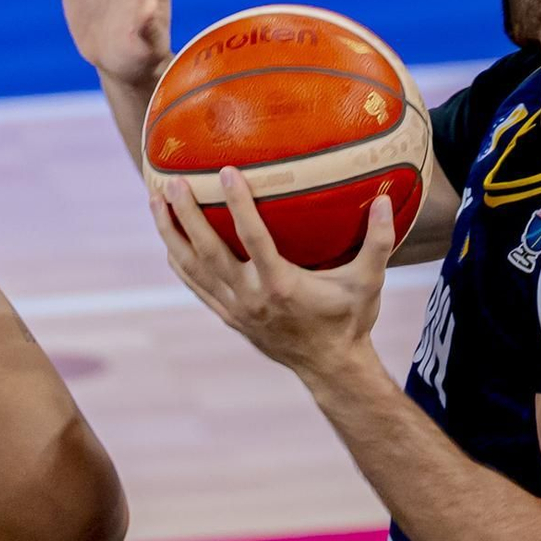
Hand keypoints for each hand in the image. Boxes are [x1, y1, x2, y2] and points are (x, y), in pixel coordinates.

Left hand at [155, 168, 395, 386]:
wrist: (331, 369)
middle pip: (209, 252)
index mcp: (281, 285)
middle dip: (188, 216)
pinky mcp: (230, 317)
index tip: (226, 171)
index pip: (253, 239)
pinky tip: (169, 243)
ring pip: (194, 269)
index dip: (238, 205)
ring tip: (155, 201)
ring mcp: (237, 309)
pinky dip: (180, 264)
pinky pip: (197, 288)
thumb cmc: (349, 320)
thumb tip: (385, 200)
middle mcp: (252, 297)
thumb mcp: (368, 282)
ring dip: (172, 234)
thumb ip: (379, 242)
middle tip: (171, 181)